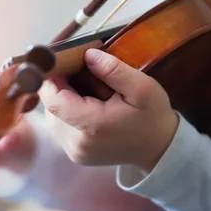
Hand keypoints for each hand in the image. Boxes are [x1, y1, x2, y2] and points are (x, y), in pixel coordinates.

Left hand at [39, 49, 178, 171]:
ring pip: (52, 118)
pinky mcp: (75, 155)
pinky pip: (60, 128)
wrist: (159, 149)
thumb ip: (113, 70)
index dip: (51, 79)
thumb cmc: (152, 116)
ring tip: (84, 89)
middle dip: (59, 88)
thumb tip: (88, 55)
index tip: (61, 62)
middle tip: (77, 72)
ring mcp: (75, 152)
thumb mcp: (142, 87)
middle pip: (50, 108)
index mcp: (93, 126)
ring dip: (62, 100)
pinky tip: (84, 105)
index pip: (54, 101)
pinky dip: (67, 113)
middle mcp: (78, 144)